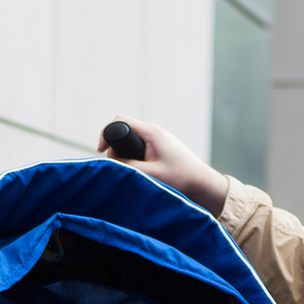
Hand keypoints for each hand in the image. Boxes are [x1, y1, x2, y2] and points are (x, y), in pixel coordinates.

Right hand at [97, 115, 227, 215]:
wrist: (201, 182)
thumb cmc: (181, 177)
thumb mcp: (152, 173)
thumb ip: (129, 165)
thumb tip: (111, 161)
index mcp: (151, 132)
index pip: (120, 121)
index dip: (107, 133)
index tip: (101, 150)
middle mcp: (154, 131)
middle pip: (124, 130)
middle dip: (115, 146)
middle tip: (117, 164)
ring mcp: (157, 139)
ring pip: (131, 140)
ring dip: (125, 153)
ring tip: (130, 169)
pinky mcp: (159, 147)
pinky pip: (139, 147)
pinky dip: (133, 156)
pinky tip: (137, 170)